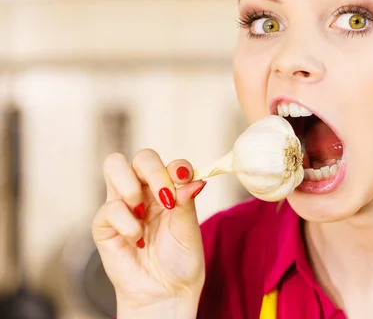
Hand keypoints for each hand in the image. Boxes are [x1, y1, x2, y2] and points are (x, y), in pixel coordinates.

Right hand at [92, 149, 206, 316]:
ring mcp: (123, 204)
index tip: (184, 180)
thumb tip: (192, 178)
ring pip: (114, 165)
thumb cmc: (179, 258)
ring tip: (142, 212)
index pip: (169, 163)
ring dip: (131, 186)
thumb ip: (186, 201)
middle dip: (153, 171)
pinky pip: (109, 208)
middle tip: (164, 197)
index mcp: (168, 189)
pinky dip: (127, 224)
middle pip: (141, 157)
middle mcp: (144, 190)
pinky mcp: (104, 223)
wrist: (166, 291)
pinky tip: (138, 240)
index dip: (177, 167)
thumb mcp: (188, 228)